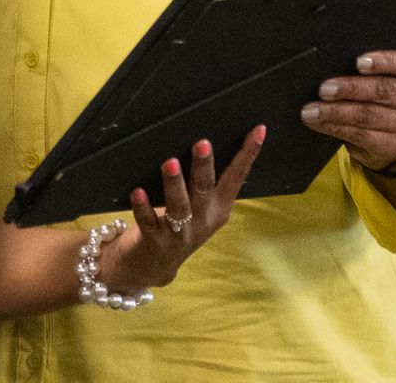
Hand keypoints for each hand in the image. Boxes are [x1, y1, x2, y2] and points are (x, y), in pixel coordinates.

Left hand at [99, 126, 264, 291]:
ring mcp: (180, 233)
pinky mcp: (156, 241)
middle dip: (204, 166)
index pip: (237, 177)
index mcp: (219, 208)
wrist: (154, 265)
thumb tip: (204, 139)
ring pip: (179, 207)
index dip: (248, 154)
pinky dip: (143, 207)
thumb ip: (204, 181)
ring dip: (175, 184)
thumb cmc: (178, 224)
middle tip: (202, 143)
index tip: (258, 130)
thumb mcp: (200, 206)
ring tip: (170, 163)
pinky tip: (138, 192)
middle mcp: (203, 220)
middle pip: (205, 189)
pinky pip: (148, 222)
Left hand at [299, 49, 395, 171]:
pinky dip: (337, 128)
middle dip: (350, 89)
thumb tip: (336, 58)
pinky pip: (363, 136)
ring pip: (370, 116)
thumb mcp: (395, 71)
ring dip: (336, 113)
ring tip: (312, 110)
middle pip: (385, 91)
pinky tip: (320, 123)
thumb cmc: (392, 86)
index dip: (383, 62)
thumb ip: (377, 63)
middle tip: (324, 89)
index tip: (358, 63)